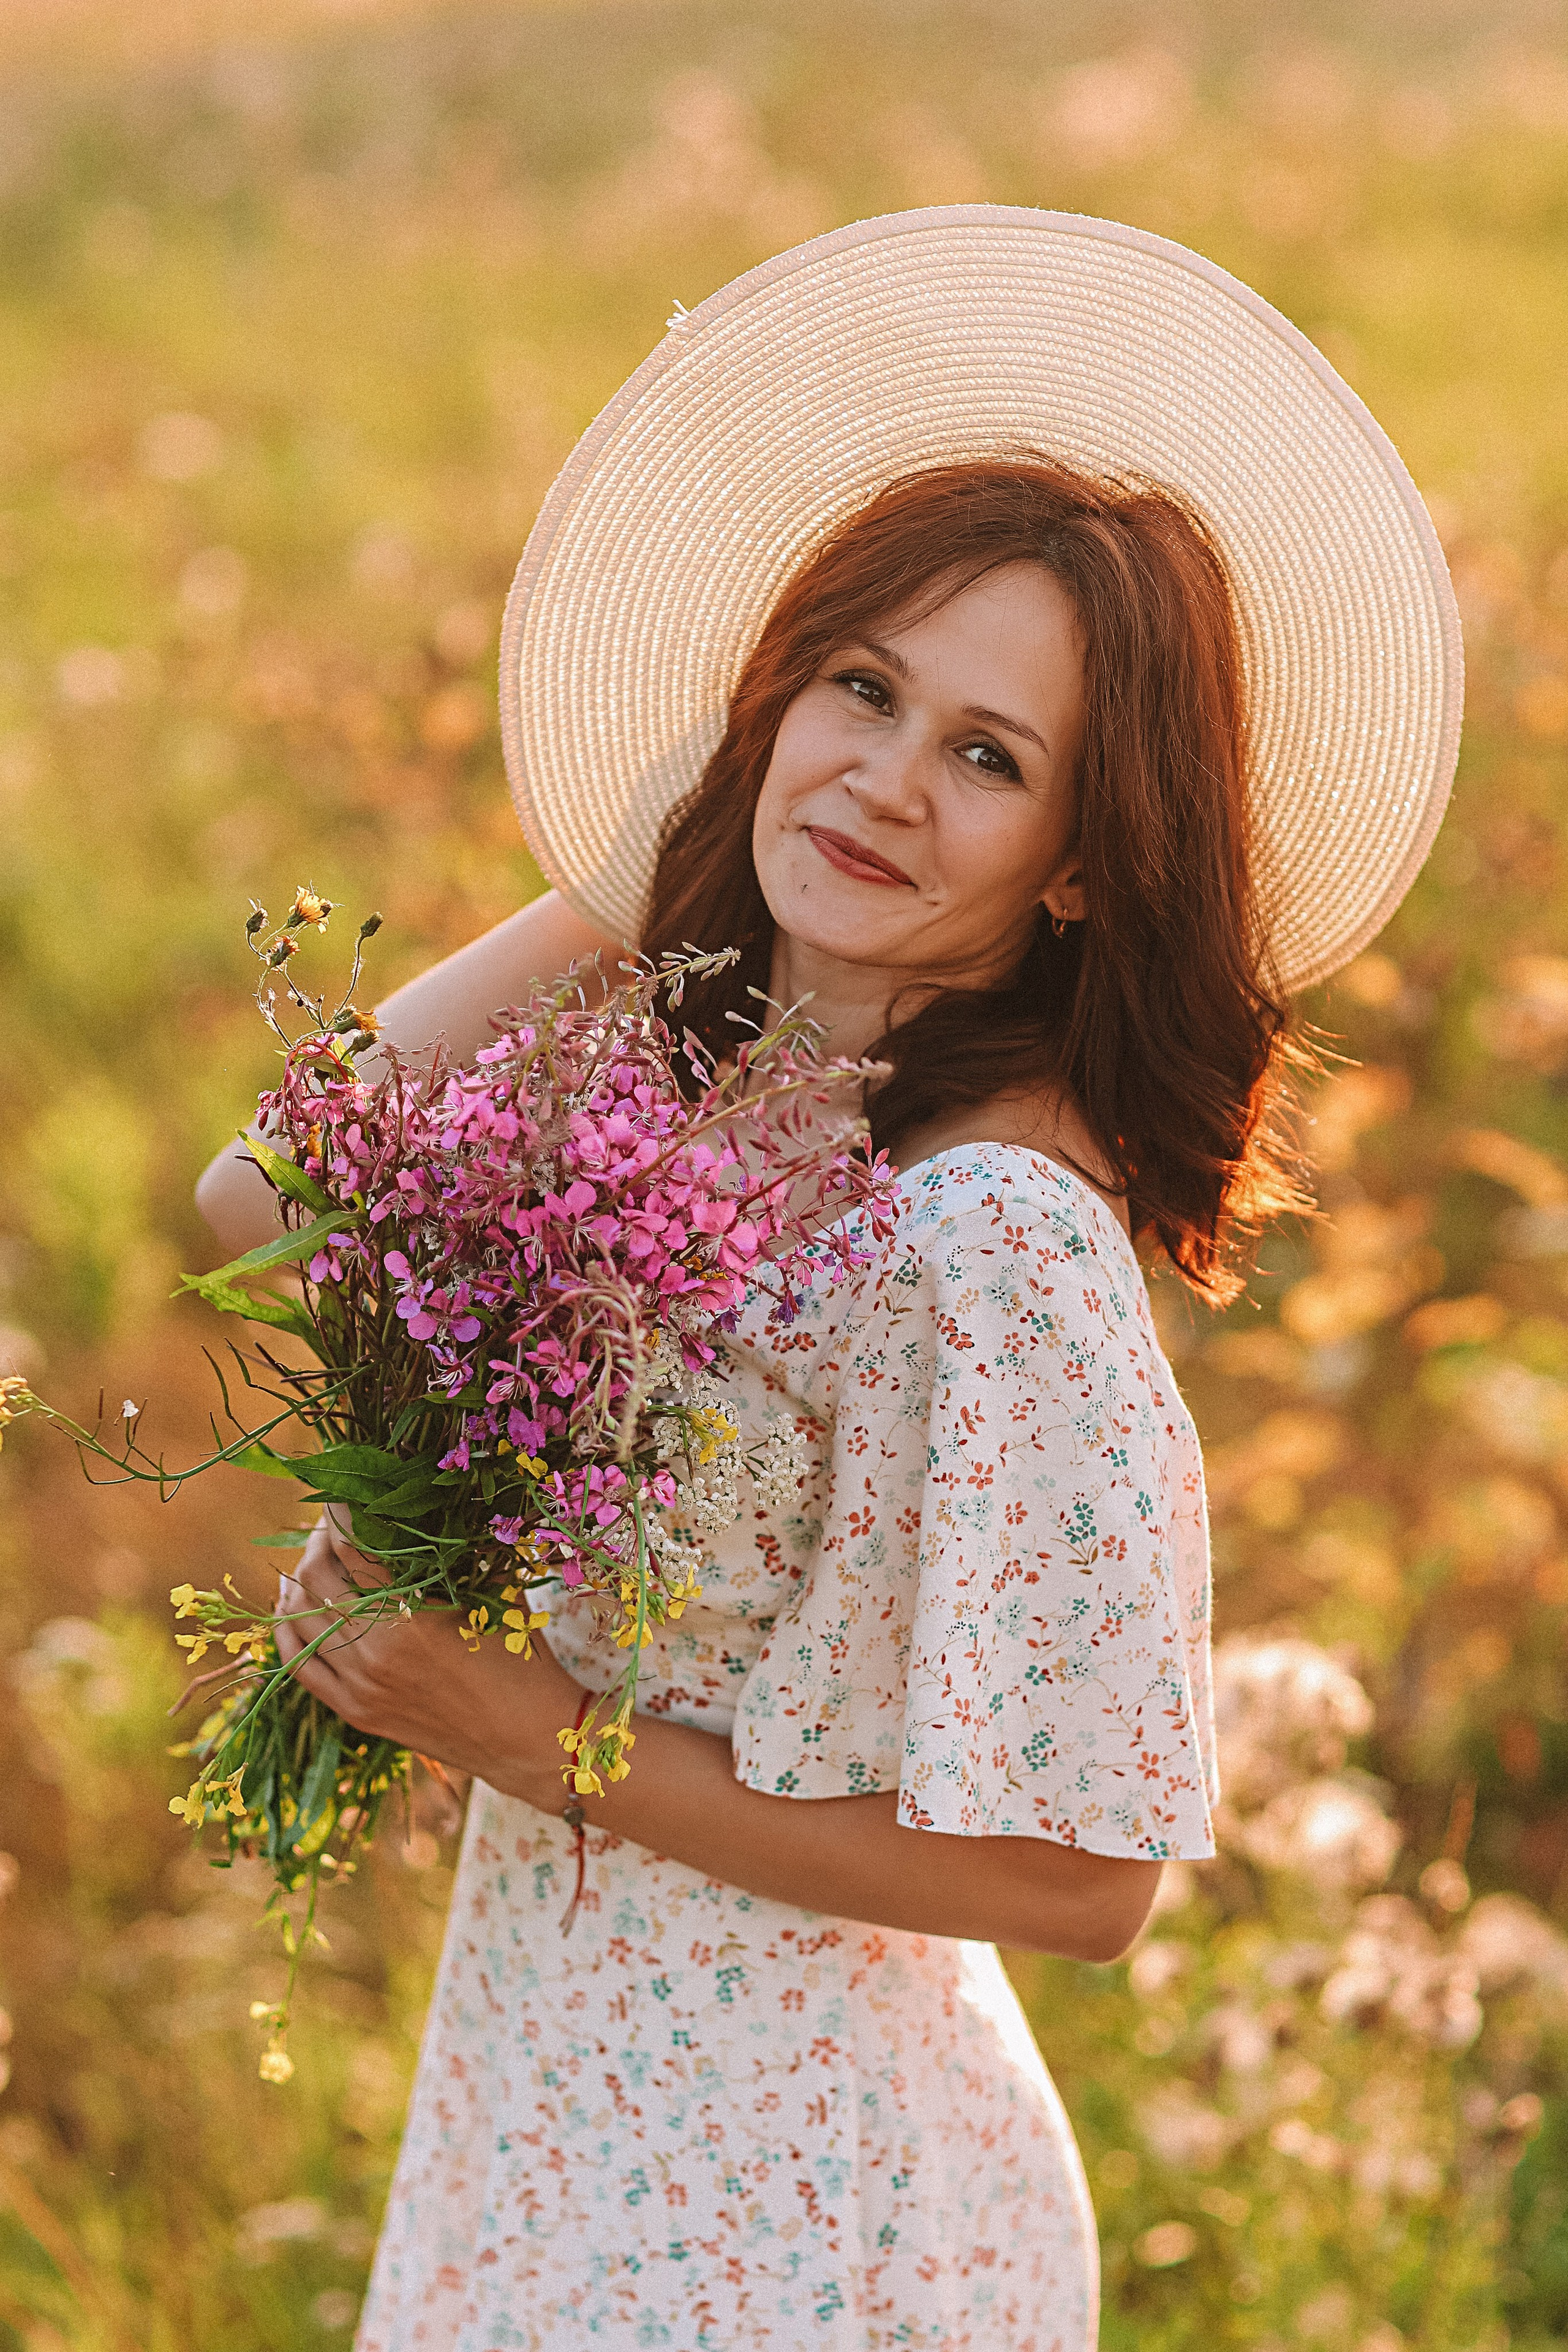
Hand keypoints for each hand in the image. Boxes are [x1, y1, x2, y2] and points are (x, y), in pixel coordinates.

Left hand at [274, 1506, 580, 1797]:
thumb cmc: (523, 1657)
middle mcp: (374, 1652)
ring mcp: (359, 1687)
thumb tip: (419, 1505)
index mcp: (412, 1616)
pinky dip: (288, 1629)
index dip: (341, 1512)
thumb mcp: (492, 1593)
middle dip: (318, 1540)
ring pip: (297, 1620)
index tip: (346, 1492)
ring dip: (298, 1580)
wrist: (529, 1738)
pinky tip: (294, 1606)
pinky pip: (298, 1665)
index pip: (351, 1547)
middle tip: (334, 1525)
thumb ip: (453, 1551)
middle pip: (314, 1578)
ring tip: (314, 1559)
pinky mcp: (354, 1712)